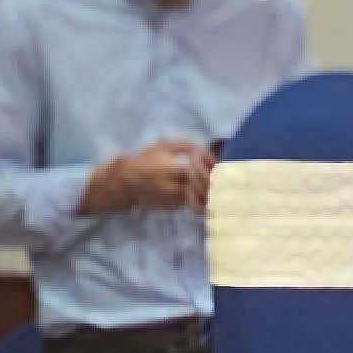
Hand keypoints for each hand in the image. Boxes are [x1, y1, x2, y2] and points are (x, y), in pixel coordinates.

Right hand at [83, 138, 214, 214]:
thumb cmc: (146, 159)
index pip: (198, 172)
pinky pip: (193, 204)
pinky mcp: (173, 207)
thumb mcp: (165, 145)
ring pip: (201, 200)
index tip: (216, 162)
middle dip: (216, 181)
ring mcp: (173, 200)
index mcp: (171, 169)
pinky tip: (211, 193)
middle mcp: (173, 187)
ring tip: (223, 186)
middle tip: (227, 176)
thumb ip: (189, 146)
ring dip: (213, 193)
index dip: (210, 167)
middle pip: (202, 188)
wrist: (124, 183)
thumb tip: (210, 153)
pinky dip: (204, 199)